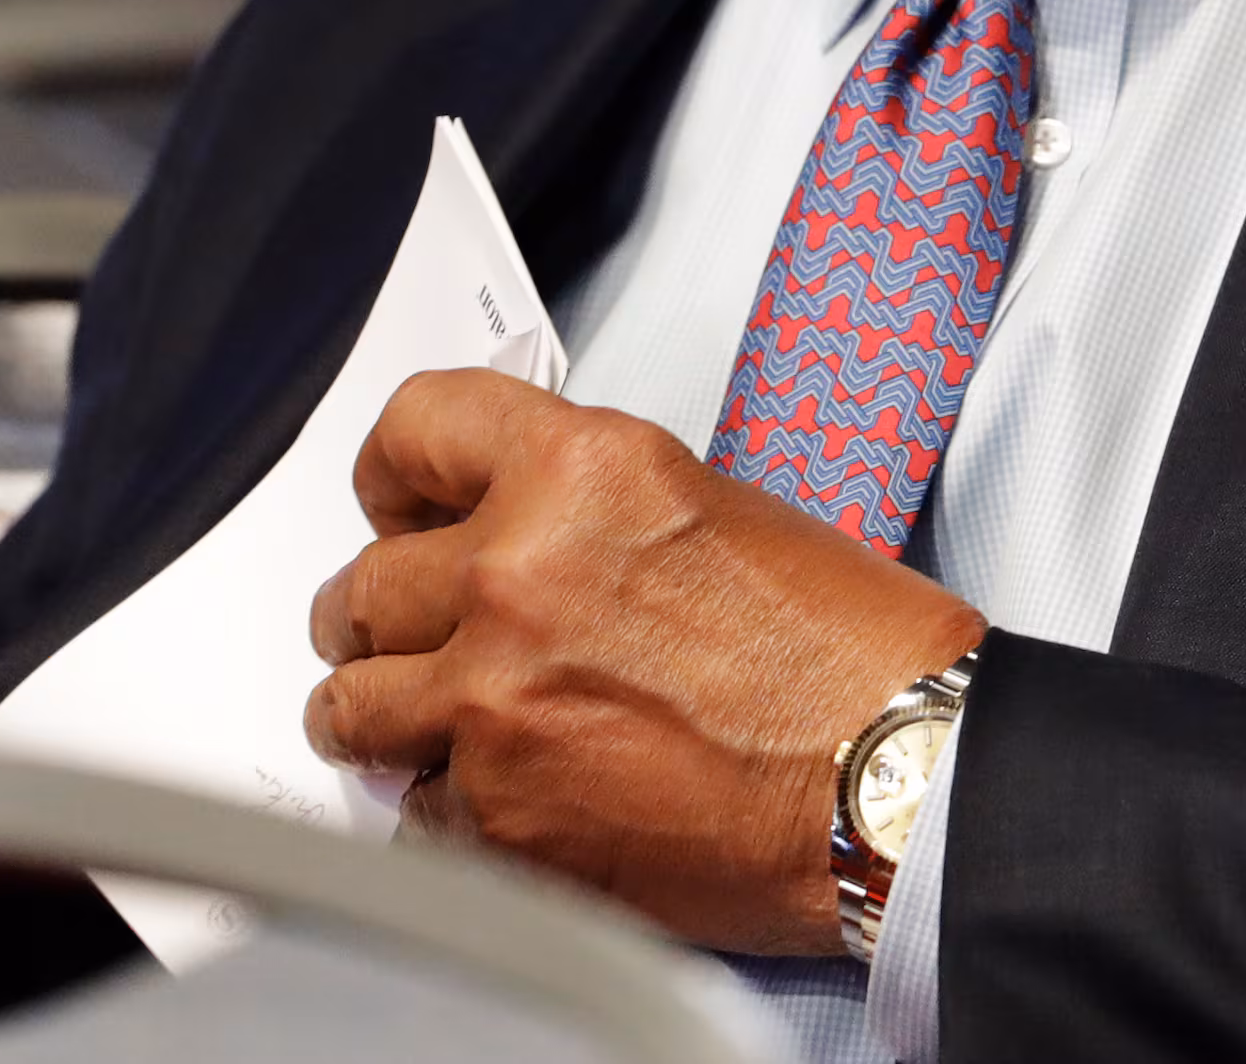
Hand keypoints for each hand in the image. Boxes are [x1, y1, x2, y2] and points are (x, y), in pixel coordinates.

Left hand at [303, 371, 983, 956]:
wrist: (895, 777)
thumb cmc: (843, 651)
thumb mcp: (704, 504)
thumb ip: (577, 509)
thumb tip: (500, 540)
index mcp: (576, 473)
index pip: (413, 427)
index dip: (391, 472)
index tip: (392, 506)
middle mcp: (516, 574)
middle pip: (358, 588)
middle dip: (375, 620)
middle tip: (402, 641)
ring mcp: (493, 703)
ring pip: (350, 709)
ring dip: (379, 718)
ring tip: (419, 732)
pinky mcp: (497, 819)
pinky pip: (408, 817)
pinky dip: (446, 817)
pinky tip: (507, 806)